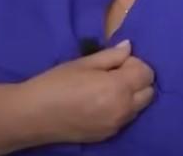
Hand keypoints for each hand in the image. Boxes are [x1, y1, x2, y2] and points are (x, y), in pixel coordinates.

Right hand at [27, 40, 154, 142]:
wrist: (34, 115)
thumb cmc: (56, 83)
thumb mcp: (83, 63)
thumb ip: (111, 55)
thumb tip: (129, 47)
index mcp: (118, 88)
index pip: (147, 73)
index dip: (134, 63)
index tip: (116, 61)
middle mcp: (123, 109)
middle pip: (149, 91)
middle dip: (137, 79)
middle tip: (114, 73)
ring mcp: (117, 125)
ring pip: (139, 106)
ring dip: (131, 94)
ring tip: (106, 88)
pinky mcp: (108, 135)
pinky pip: (126, 118)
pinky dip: (121, 108)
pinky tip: (100, 102)